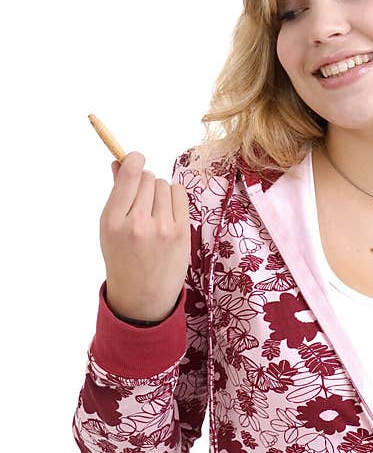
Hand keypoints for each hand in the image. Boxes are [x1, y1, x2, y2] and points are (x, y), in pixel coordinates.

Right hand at [99, 152, 190, 322]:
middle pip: (148, 178)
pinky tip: (168, 211)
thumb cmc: (123, 257)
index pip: (129, 176)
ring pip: (164, 185)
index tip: (134, 157)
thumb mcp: (109, 228)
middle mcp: (138, 223)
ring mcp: (162, 228)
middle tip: (141, 200)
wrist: (143, 295)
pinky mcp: (182, 232)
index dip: (133, 160)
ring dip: (159, 191)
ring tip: (154, 211)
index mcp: (113, 222)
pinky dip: (174, 196)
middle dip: (144, 181)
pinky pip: (180, 194)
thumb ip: (116, 194)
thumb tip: (119, 163)